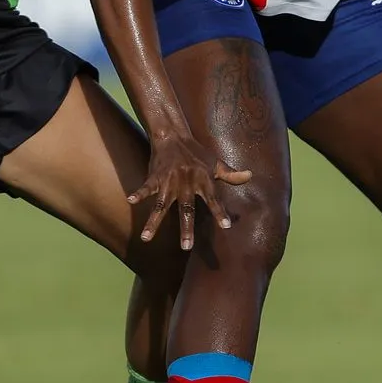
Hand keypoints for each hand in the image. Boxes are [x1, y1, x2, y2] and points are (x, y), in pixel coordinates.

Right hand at [128, 133, 252, 250]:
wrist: (174, 135)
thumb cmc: (196, 152)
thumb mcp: (216, 162)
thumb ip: (231, 174)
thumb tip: (250, 176)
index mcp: (203, 179)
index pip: (214, 199)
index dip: (220, 212)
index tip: (226, 226)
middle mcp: (187, 182)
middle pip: (187, 208)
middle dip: (186, 228)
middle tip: (187, 247)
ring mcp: (170, 180)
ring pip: (162, 205)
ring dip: (153, 222)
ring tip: (146, 239)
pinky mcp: (155, 176)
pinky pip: (146, 187)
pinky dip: (138, 193)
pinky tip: (131, 200)